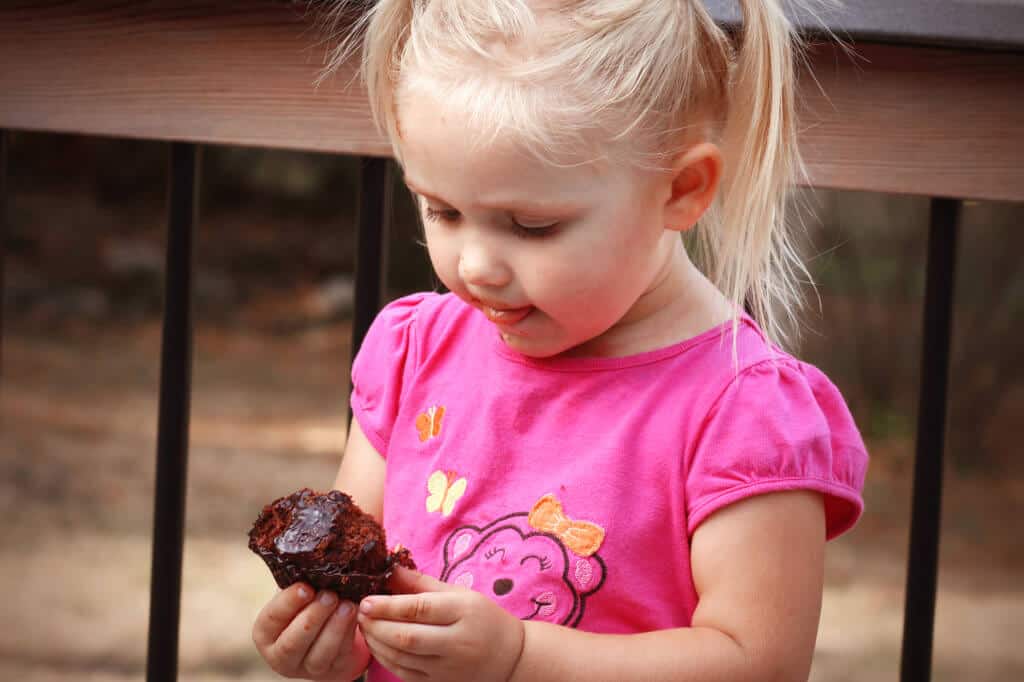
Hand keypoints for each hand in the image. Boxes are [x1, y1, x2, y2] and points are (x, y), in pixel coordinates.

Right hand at [252, 582, 369, 679]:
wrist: (329, 631)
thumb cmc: (307, 604)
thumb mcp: (296, 595)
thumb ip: (297, 580)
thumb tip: (309, 556)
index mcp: (266, 633)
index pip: (271, 619)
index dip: (288, 604)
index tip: (305, 587)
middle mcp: (281, 655)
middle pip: (294, 642)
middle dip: (313, 617)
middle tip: (330, 595)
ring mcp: (307, 668)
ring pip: (320, 652)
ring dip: (335, 627)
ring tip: (348, 604)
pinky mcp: (333, 671)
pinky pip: (341, 654)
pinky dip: (350, 633)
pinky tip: (357, 614)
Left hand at [358, 567, 524, 681]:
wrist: (509, 657)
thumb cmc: (482, 618)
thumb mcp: (459, 594)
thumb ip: (422, 583)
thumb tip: (390, 567)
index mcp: (463, 612)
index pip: (419, 609)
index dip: (388, 606)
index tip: (366, 600)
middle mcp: (456, 642)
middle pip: (407, 636)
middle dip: (376, 625)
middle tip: (358, 612)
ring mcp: (448, 668)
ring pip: (402, 657)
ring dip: (376, 642)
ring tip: (363, 626)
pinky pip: (404, 673)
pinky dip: (385, 658)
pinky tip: (376, 644)